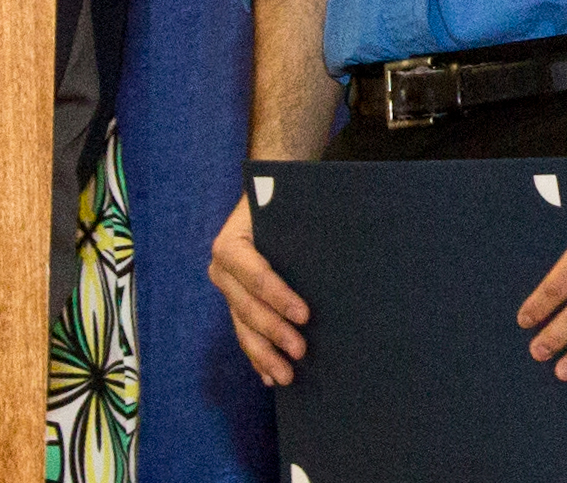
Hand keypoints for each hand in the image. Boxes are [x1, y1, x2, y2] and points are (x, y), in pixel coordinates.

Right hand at [209, 197, 312, 383]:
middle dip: (274, 332)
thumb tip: (343, 236)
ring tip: (286, 376)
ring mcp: (229, 288)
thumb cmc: (285, 195)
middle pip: (248, 307)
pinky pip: (245, 332)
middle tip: (301, 351)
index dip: (278, 297)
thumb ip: (308, 216)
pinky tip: (270, 376)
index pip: (256, 275)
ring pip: (243, 327)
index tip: (305, 315)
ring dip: (264, 354)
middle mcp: (223, 268)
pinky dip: (257, 356)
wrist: (269, 190)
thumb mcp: (290, 199)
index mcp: (232, 242)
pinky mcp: (237, 301)